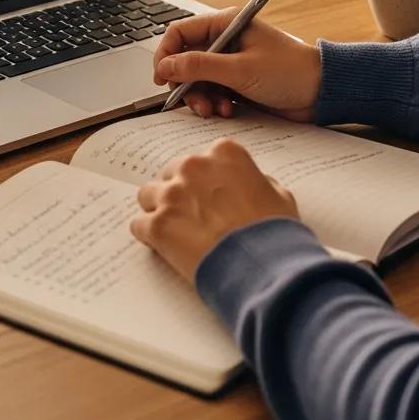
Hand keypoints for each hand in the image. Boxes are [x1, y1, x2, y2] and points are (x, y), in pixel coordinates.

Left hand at [130, 137, 297, 282]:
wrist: (263, 266)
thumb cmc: (274, 231)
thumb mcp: (279, 195)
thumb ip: (257, 181)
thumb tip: (248, 184)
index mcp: (224, 153)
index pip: (202, 159)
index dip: (204, 180)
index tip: (208, 195)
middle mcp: (194, 167)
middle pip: (171, 173)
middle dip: (179, 192)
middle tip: (191, 216)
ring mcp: (173, 195)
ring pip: (148, 195)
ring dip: (158, 210)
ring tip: (174, 231)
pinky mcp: (158, 225)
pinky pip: (139, 225)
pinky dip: (148, 236)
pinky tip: (163, 247)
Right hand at [153, 7, 320, 121]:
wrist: (321, 93)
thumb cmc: (290, 72)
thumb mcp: (240, 70)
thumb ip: (200, 67)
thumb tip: (166, 67)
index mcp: (226, 23)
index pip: (180, 32)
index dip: (166, 55)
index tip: (162, 79)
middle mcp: (225, 40)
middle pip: (185, 59)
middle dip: (186, 84)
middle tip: (195, 103)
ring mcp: (230, 62)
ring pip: (196, 79)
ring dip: (200, 97)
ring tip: (215, 110)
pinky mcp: (236, 82)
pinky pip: (211, 92)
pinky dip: (214, 103)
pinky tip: (227, 111)